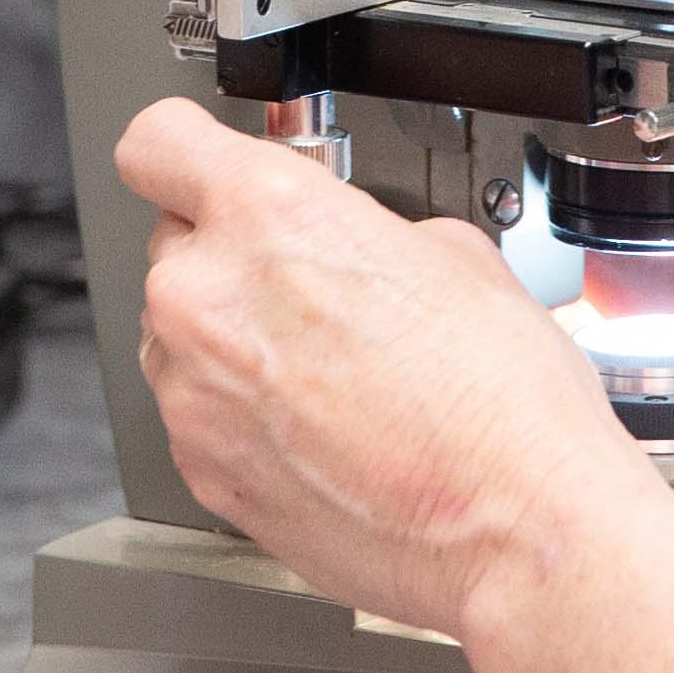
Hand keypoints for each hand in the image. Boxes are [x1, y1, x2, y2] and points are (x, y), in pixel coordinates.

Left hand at [112, 96, 673, 672]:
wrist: (516, 531)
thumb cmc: (503, 405)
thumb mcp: (458, 254)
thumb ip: (368, 229)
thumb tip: (357, 244)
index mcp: (268, 215)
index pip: (157, 141)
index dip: (186, 148)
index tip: (200, 162)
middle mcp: (208, 298)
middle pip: (176, 244)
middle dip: (235, 260)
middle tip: (315, 293)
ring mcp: (194, 393)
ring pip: (182, 337)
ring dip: (235, 343)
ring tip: (333, 376)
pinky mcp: (202, 470)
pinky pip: (200, 415)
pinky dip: (245, 417)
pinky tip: (326, 430)